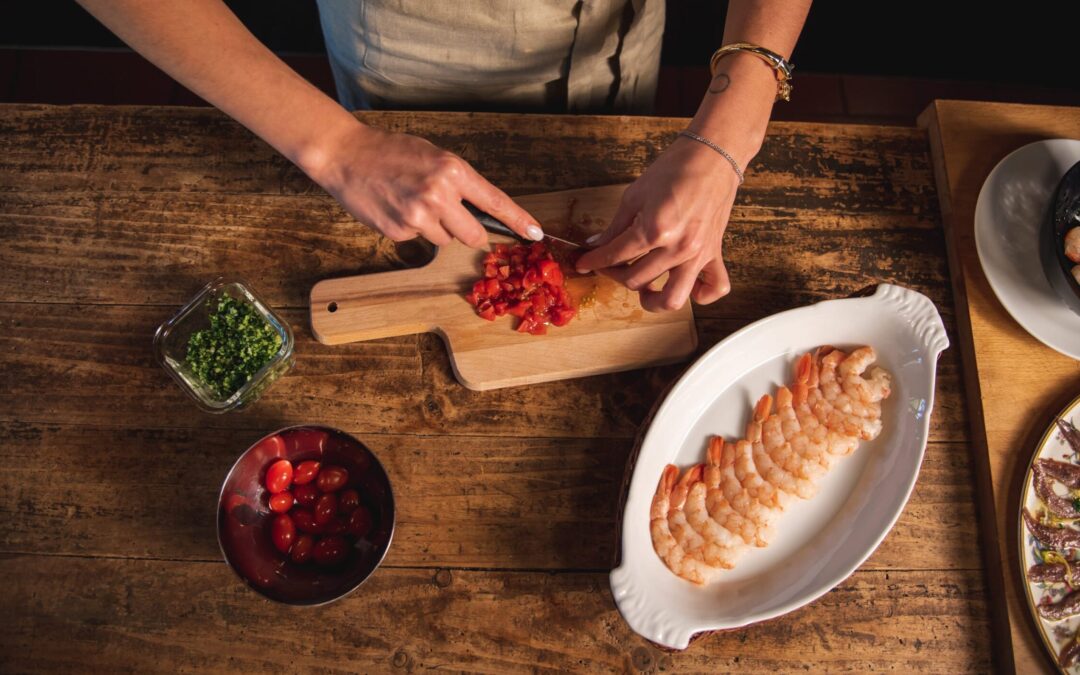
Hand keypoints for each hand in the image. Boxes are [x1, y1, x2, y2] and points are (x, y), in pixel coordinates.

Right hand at [311, 124, 542, 247]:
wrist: (346, 155)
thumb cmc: (390, 151)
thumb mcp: (433, 156)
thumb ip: (458, 181)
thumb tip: (482, 209)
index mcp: (452, 171)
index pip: (495, 202)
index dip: (518, 221)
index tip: (535, 234)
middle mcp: (440, 195)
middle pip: (473, 235)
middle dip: (466, 231)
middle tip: (448, 215)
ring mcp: (419, 216)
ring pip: (445, 239)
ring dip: (435, 228)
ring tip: (411, 202)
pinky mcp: (400, 231)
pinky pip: (419, 240)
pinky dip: (411, 228)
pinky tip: (395, 207)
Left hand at [574, 135, 738, 311]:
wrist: (713, 155)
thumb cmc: (675, 168)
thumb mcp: (635, 195)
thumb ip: (615, 226)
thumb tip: (596, 243)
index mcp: (654, 229)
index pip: (615, 255)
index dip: (593, 261)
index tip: (583, 263)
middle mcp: (677, 248)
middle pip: (636, 280)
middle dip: (614, 274)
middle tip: (609, 264)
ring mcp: (698, 254)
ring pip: (671, 299)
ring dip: (652, 300)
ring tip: (644, 289)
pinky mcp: (714, 254)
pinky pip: (713, 289)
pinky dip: (698, 294)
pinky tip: (683, 284)